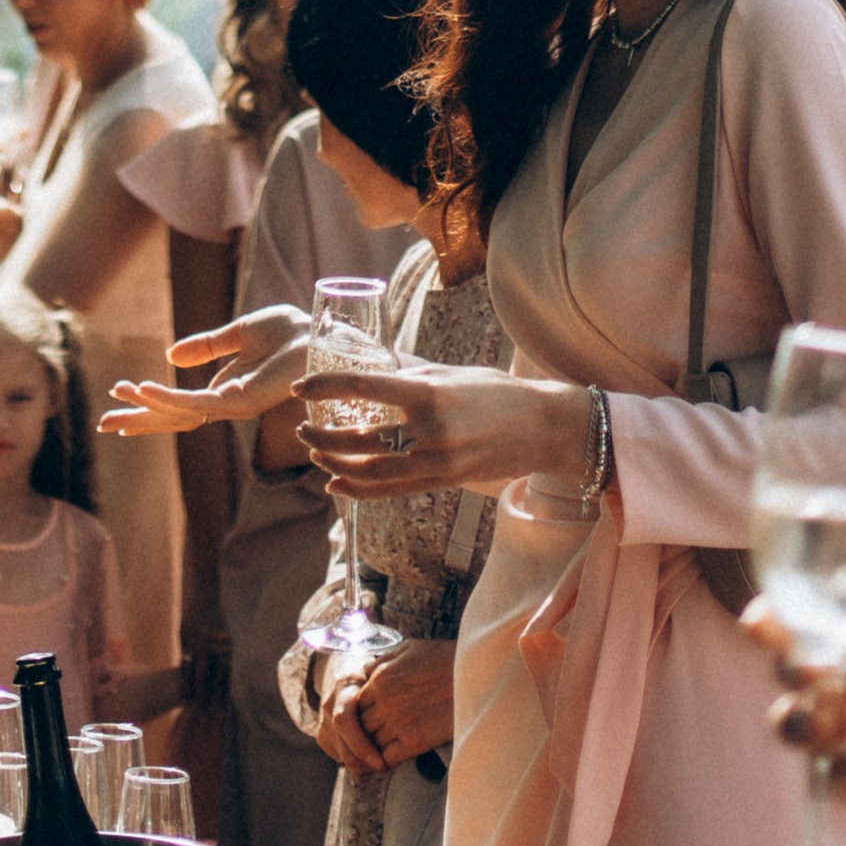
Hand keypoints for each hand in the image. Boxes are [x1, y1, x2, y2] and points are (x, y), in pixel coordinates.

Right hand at [99, 306, 309, 435]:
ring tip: (117, 400)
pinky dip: (167, 397)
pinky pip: (195, 403)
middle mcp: (226, 403)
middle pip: (173, 418)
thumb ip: (206, 345)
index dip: (149, 404)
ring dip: (146, 407)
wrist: (317, 334)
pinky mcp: (238, 400)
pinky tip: (144, 390)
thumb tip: (171, 354)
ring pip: (178, 414)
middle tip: (104, 424)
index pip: (180, 405)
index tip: (119, 398)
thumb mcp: (238, 334)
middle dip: (139, 420)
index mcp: (226, 389)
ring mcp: (231, 405)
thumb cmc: (290, 334)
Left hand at [301, 364, 590, 499]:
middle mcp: (431, 429)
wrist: (544, 427)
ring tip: (315, 451)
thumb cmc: (496, 391)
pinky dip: (359, 490)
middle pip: (361, 438)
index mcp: (429, 391)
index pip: (363, 387)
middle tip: (301, 425)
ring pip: (372, 470)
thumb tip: (370, 356)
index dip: (326, 387)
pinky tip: (336, 484)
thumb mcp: (449, 373)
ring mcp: (439, 460)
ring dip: (336, 463)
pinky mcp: (445, 481)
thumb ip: (409, 370)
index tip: (301, 388)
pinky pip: (393, 490)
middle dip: (324, 435)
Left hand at [317, 636, 454, 776]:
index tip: (368, 717)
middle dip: (364, 731)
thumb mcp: (409, 648)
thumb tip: (365, 670)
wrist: (474, 675)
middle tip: (371, 737)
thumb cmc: (443, 658)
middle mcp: (385, 701)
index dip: (360, 711)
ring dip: (373, 747)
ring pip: (371, 742)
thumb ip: (383, 660)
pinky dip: (387, 760)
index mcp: (381, 678)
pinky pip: (389, 756)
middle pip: (359, 724)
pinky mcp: (415, 741)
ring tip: (379, 751)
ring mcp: (399, 722)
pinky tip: (392, 759)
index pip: (355, 702)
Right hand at [751, 607, 845, 845]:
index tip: (762, 617)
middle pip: (801, 673)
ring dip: (792, 718)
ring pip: (801, 726)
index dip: (786, 619)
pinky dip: (831, 767)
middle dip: (783, 664)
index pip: (824, 627)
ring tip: (808, 716)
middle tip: (793, 666)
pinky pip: (827, 779)